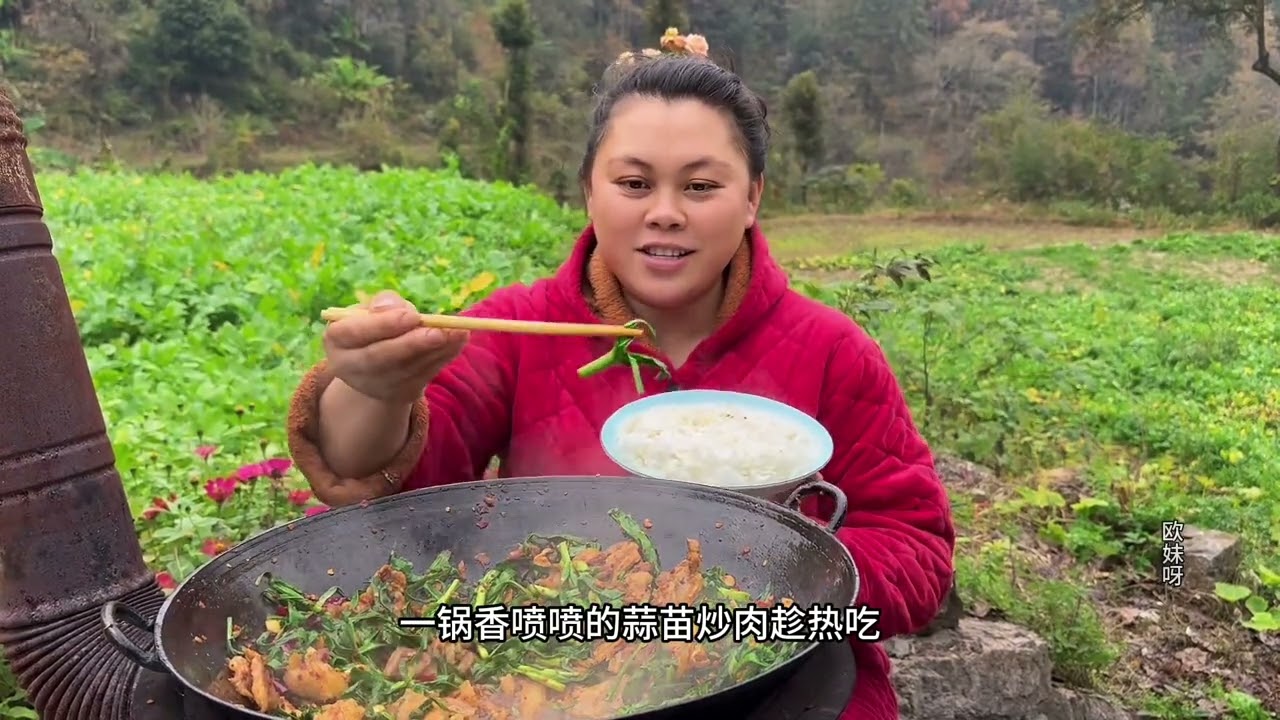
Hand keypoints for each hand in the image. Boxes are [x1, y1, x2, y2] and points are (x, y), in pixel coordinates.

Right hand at [323, 290, 468, 405]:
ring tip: (458, 332)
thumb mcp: (374, 310)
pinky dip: (445, 357)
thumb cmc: (375, 326)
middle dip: (412, 344)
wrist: (378, 364)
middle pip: (380, 358)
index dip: (382, 325)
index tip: (411, 316)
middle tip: (438, 332)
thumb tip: (398, 308)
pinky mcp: (401, 394)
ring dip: (436, 350)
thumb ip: (386, 303)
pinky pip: (425, 375)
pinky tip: (459, 340)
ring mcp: (377, 386)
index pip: (353, 333)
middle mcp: (351, 368)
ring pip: (407, 368)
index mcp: (337, 341)